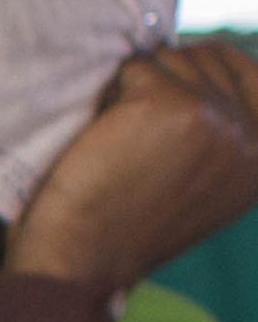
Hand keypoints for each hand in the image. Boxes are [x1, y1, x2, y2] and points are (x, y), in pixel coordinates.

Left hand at [8, 41, 257, 292]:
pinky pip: (135, 68)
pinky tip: (103, 138)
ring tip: (119, 140)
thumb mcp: (202, 185)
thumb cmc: (123, 223)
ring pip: (171, 59)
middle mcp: (253, 136)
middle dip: (162, 80)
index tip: (162, 105)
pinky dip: (110, 94)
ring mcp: (216, 117)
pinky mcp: (171, 105)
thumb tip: (214, 64)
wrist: (81, 263)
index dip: (198, 70)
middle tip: (133, 136)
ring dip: (134, 88)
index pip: (249, 68)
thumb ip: (224, 136)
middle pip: (207, 58)